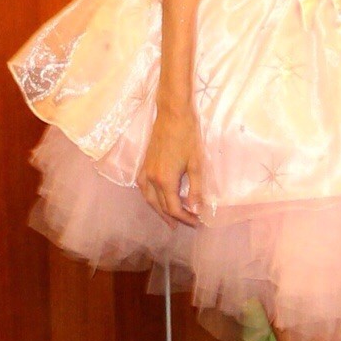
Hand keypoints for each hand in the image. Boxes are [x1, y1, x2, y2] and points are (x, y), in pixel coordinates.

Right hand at [139, 105, 203, 226]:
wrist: (172, 114)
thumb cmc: (188, 136)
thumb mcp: (197, 164)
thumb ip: (196, 189)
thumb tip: (196, 208)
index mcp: (165, 180)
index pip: (174, 208)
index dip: (186, 218)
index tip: (197, 222)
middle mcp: (151, 179)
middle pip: (160, 206)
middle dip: (173, 218)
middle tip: (185, 225)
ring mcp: (145, 171)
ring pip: (149, 199)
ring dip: (159, 211)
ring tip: (170, 219)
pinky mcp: (144, 164)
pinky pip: (143, 189)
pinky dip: (150, 199)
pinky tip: (156, 200)